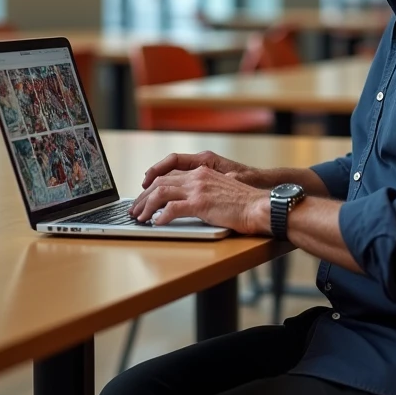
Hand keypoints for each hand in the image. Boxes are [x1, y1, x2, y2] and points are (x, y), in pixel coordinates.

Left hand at [134, 150, 259, 211]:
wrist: (261, 206)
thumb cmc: (245, 204)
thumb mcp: (221, 190)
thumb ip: (205, 190)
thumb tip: (188, 202)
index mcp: (202, 171)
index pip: (168, 173)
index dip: (152, 182)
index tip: (143, 194)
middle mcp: (198, 176)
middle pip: (160, 182)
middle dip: (143, 197)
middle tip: (135, 210)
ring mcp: (198, 189)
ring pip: (161, 193)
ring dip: (146, 207)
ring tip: (139, 218)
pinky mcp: (200, 203)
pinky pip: (172, 209)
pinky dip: (160, 217)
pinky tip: (156, 224)